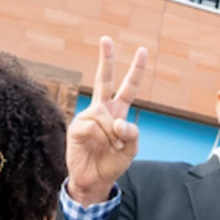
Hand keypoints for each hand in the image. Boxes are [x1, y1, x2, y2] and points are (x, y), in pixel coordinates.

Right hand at [66, 37, 148, 204]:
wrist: (95, 180)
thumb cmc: (112, 163)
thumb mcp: (132, 149)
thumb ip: (132, 132)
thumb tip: (117, 122)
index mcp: (117, 112)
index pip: (128, 87)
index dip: (136, 70)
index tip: (143, 50)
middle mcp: (102, 110)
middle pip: (104, 79)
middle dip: (106, 58)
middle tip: (106, 38)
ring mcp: (88, 116)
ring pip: (105, 115)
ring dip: (112, 135)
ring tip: (111, 147)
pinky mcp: (76, 127)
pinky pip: (93, 125)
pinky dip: (101, 137)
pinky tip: (98, 146)